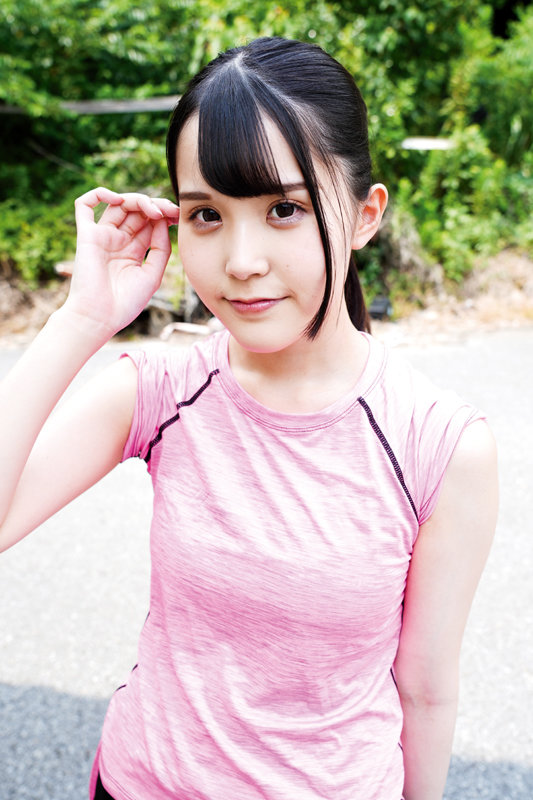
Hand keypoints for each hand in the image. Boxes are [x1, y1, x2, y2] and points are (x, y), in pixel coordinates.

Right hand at [65, 187, 179, 337]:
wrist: (100, 318)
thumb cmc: (126, 303)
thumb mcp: (152, 275)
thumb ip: (160, 249)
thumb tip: (163, 223)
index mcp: (133, 250)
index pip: (149, 222)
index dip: (164, 214)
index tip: (178, 215)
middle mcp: (118, 240)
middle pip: (136, 210)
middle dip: (155, 205)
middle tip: (169, 210)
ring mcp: (102, 236)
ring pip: (117, 204)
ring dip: (137, 199)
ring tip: (152, 209)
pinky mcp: (86, 235)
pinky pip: (84, 205)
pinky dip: (98, 194)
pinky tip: (117, 199)